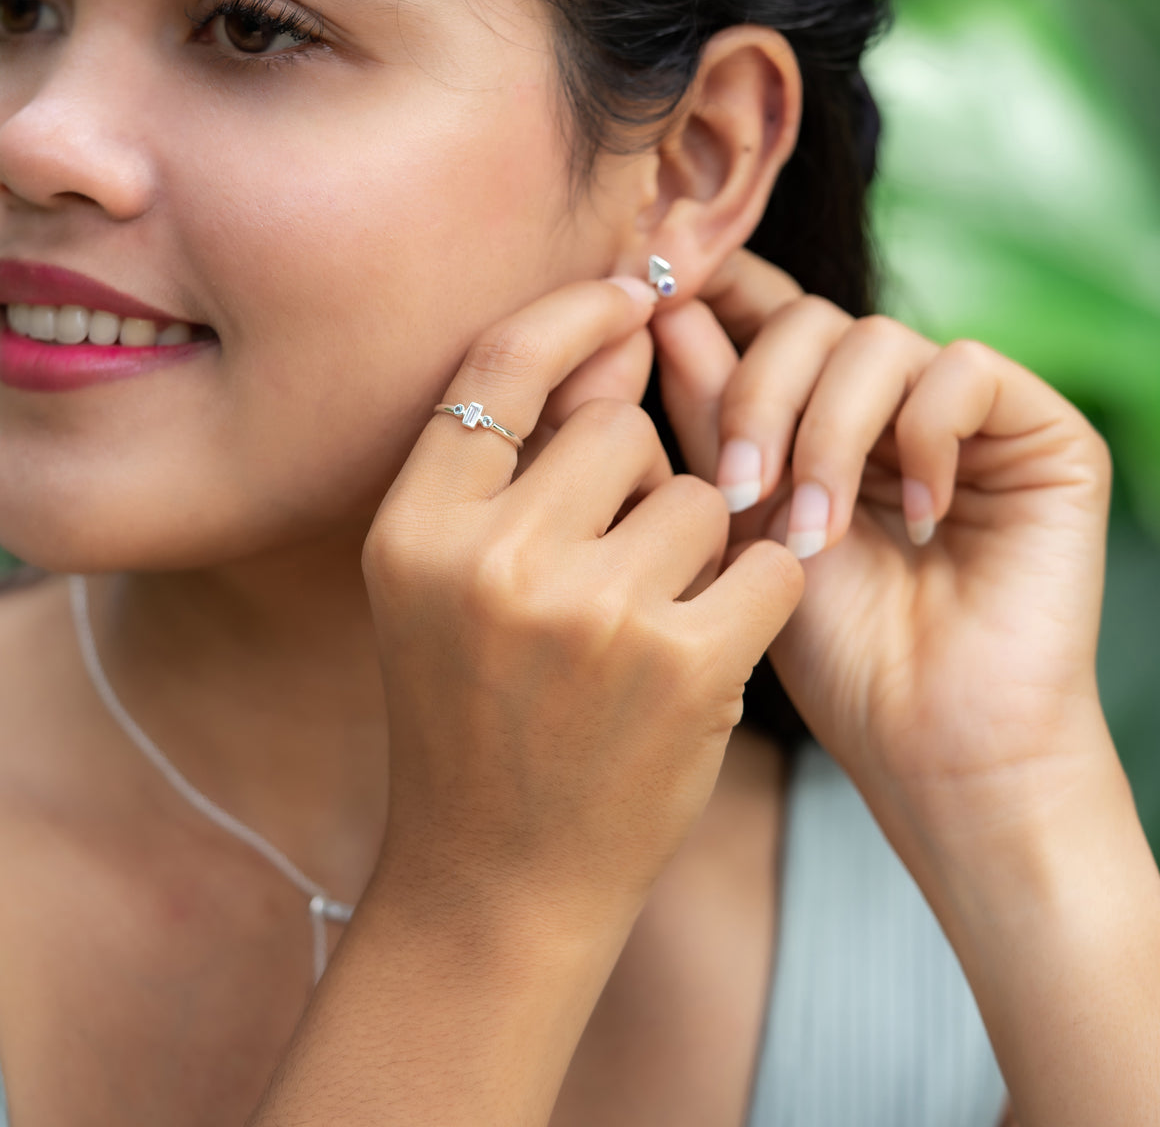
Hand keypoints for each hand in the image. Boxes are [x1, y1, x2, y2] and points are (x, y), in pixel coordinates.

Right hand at [362, 277, 802, 930]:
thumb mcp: (446, 582)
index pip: (500, 366)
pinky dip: (757, 591)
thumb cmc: (474, 715)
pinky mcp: (684, 666)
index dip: (573, 316)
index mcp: (413, 530)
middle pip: (616, 429)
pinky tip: (715, 642)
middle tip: (610, 568)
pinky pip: (764, 561)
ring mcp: (589, 613)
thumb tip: (619, 337)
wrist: (498, 881)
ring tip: (644, 628)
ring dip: (694, 548)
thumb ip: (513, 463)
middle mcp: (491, 561)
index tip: (629, 297)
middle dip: (634, 480)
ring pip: (695, 496)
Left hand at [650, 250, 1115, 854]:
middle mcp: (891, 398)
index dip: (713, 290)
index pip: (765, 307)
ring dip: (828, 436)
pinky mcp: (1042, 430)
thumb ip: (709, 413)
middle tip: (740, 494)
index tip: (653, 306)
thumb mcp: (746, 520)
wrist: (934, 747)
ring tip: (818, 535)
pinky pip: (963, 371)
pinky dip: (923, 439)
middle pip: (806, 319)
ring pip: (874, 338)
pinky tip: (919, 521)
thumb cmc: (834, 654)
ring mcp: (968, 411)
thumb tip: (663, 309)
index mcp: (819, 410)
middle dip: (757, 397)